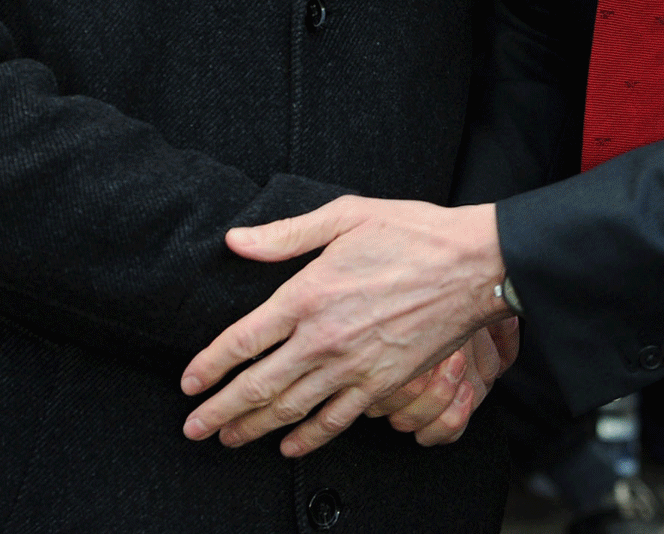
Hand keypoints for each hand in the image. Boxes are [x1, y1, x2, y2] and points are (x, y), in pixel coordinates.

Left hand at [179, 196, 508, 456]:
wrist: (475, 265)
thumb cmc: (412, 232)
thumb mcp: (345, 216)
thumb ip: (286, 234)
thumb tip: (236, 242)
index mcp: (308, 294)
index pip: (243, 341)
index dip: (210, 365)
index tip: (189, 382)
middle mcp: (324, 338)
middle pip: (258, 386)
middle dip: (219, 411)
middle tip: (193, 428)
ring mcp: (354, 367)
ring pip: (291, 409)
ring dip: (254, 429)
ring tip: (228, 439)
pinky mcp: (383, 385)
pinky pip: (337, 420)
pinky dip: (309, 438)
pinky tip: (289, 447)